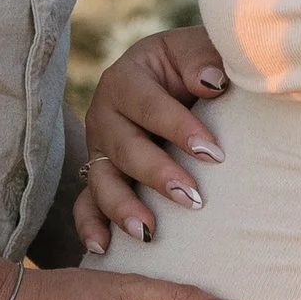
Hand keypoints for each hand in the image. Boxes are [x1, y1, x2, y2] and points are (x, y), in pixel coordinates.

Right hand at [76, 22, 228, 252]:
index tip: (214, 154)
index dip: (180, 129)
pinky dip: (89, 226)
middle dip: (158, 174)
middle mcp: (105, 114)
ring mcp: (98, 149)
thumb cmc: (194, 66)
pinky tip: (102, 248)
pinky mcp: (98, 177)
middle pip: (124, 148)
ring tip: (148, 233)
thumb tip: (213, 82)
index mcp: (127, 78)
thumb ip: (205, 59)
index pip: (150, 105)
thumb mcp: (198, 51)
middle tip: (193, 198)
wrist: (178, 82)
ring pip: (102, 181)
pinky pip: (85, 204)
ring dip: (123, 208)